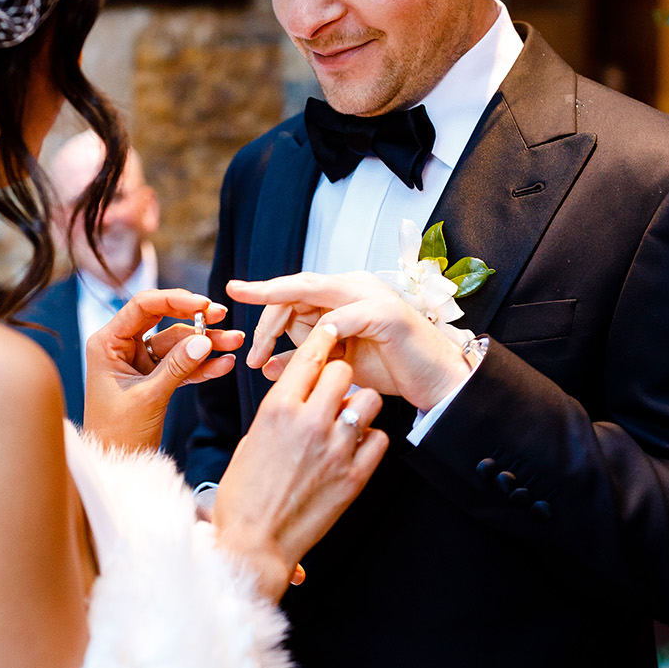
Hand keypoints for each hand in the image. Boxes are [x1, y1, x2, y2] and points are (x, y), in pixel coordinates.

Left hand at [82, 288, 244, 454]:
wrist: (116, 464)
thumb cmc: (118, 433)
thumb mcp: (148, 397)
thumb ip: (177, 367)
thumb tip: (203, 341)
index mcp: (108, 343)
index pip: (142, 306)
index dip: (174, 300)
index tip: (204, 304)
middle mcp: (122, 347)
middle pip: (163, 320)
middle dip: (195, 320)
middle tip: (223, 316)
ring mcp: (139, 362)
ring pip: (177, 344)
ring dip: (206, 344)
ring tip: (235, 342)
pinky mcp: (154, 378)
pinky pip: (181, 365)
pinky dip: (201, 365)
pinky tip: (224, 364)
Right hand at [211, 321, 388, 601]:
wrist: (254, 542)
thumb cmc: (243, 494)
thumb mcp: (251, 440)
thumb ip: (280, 411)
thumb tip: (299, 394)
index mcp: (277, 409)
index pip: (308, 356)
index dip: (321, 340)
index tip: (328, 334)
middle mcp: (309, 423)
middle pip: (342, 371)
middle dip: (339, 375)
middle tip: (334, 388)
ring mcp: (336, 449)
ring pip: (368, 401)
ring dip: (359, 406)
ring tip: (346, 420)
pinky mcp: (355, 476)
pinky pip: (380, 439)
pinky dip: (370, 440)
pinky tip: (354, 449)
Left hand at [227, 272, 472, 412]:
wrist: (436, 382)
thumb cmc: (390, 370)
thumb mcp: (337, 365)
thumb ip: (305, 359)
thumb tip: (266, 365)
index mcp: (342, 294)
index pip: (294, 290)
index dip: (264, 300)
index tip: (232, 299)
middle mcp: (354, 285)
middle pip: (296, 287)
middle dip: (266, 314)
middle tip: (250, 350)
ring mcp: (371, 294)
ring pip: (312, 293)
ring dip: (283, 324)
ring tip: (264, 353)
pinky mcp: (385, 313)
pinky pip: (342, 317)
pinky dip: (321, 333)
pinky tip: (307, 353)